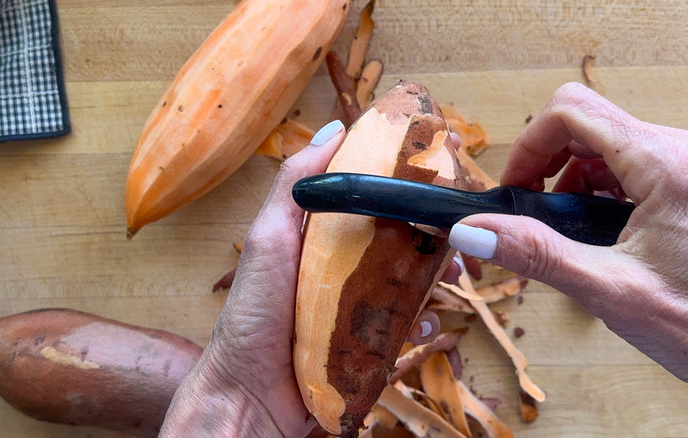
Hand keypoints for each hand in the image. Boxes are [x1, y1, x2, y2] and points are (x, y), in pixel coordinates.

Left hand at [160, 120, 461, 436]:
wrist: (250, 395)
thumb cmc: (252, 314)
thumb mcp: (269, 238)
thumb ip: (294, 185)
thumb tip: (333, 128)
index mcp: (319, 235)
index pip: (367, 198)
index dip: (403, 182)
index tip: (439, 168)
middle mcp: (340, 266)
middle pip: (398, 239)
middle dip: (433, 233)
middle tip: (457, 231)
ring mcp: (354, 306)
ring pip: (409, 282)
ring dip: (436, 276)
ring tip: (454, 275)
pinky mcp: (367, 343)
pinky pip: (405, 327)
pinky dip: (422, 323)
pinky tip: (426, 324)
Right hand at [448, 82, 687, 380]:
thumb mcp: (610, 290)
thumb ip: (537, 255)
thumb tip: (472, 231)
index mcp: (664, 165)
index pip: (572, 110)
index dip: (529, 144)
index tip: (514, 189)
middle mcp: (678, 152)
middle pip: (585, 123)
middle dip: (544, 164)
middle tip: (531, 214)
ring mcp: (682, 166)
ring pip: (604, 143)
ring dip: (569, 180)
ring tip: (566, 232)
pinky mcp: (682, 183)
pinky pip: (627, 164)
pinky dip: (597, 190)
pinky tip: (598, 233)